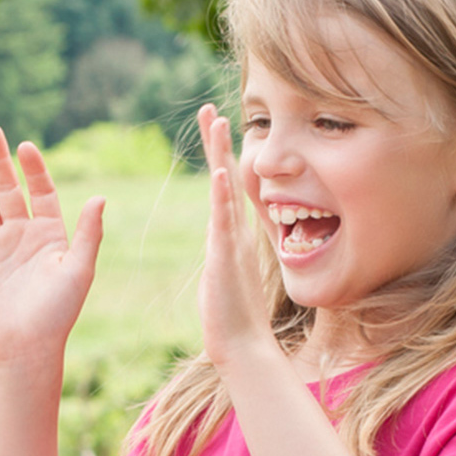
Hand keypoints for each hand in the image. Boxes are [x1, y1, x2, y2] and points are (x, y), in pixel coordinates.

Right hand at [0, 124, 104, 364]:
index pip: (41, 192)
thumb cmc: (57, 313)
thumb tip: (99, 197)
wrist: (24, 347)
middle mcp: (20, 236)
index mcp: (49, 235)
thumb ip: (88, 233)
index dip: (33, 169)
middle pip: (8, 189)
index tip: (25, 147)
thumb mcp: (78, 270)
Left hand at [196, 105, 277, 369]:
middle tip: (212, 110)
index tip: (215, 127)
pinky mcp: (227, 258)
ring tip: (219, 122)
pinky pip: (224, 221)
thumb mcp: (223, 275)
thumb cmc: (231, 316)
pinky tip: (220, 172)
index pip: (222, 189)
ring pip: (226, 191)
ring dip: (222, 156)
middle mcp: (234, 233)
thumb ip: (222, 255)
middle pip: (226, 178)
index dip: (219, 158)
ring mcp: (232, 243)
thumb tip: (220, 244)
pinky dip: (222, 196)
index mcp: (229, 236)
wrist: (242, 345)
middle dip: (219, 143)